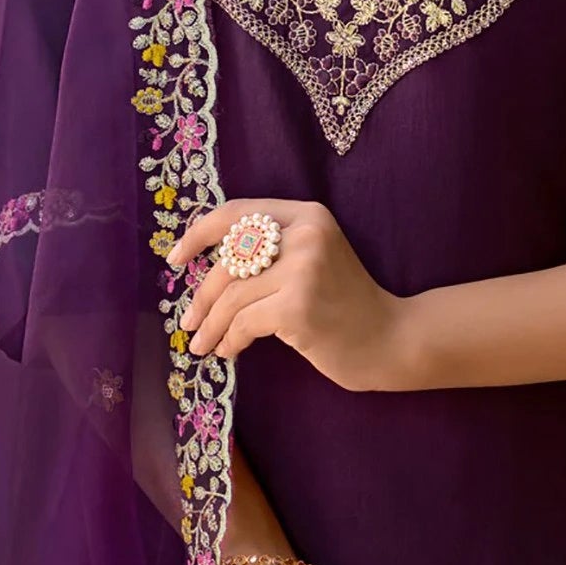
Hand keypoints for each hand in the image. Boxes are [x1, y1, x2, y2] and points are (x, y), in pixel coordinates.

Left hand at [169, 198, 413, 391]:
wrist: (390, 338)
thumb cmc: (344, 303)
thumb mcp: (312, 259)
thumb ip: (270, 251)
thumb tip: (204, 264)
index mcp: (307, 215)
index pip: (237, 213)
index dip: (199, 233)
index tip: (175, 257)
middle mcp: (305, 234)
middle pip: (229, 261)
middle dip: (202, 296)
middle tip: (188, 322)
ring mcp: (303, 269)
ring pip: (232, 296)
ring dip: (210, 325)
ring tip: (202, 345)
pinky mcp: (298, 306)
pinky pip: (244, 323)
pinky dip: (230, 340)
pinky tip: (228, 351)